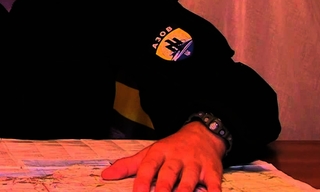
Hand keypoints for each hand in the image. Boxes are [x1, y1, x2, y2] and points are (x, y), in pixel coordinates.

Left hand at [101, 122, 225, 191]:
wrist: (202, 134)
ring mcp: (195, 164)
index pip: (149, 167)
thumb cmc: (171, 148)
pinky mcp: (212, 171)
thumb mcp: (149, 153)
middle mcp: (177, 158)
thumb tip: (106, 175)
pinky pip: (214, 184)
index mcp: (159, 153)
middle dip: (163, 188)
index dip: (143, 181)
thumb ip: (128, 165)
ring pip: (189, 180)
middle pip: (169, 174)